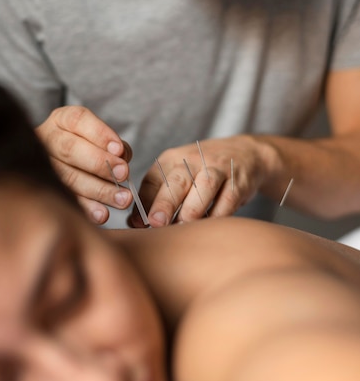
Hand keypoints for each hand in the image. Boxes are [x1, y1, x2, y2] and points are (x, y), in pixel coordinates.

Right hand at [37, 106, 132, 223]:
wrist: (61, 162)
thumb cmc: (90, 147)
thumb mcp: (101, 137)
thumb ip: (113, 145)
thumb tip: (121, 158)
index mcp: (61, 120)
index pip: (78, 120)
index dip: (100, 134)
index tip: (119, 149)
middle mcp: (47, 139)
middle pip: (70, 149)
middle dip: (100, 163)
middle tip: (123, 174)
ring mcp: (42, 165)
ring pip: (68, 178)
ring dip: (99, 190)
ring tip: (122, 199)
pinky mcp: (45, 191)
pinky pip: (65, 200)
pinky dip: (86, 209)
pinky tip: (102, 215)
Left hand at [129, 136, 268, 227]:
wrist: (245, 153)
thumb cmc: (202, 172)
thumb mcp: (177, 176)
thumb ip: (156, 198)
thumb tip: (135, 224)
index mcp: (171, 160)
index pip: (153, 180)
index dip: (145, 202)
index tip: (138, 223)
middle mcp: (193, 160)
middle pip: (177, 180)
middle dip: (165, 202)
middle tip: (157, 223)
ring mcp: (218, 168)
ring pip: (205, 186)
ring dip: (193, 210)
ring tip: (184, 227)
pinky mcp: (238, 181)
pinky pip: (228, 199)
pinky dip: (218, 215)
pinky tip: (209, 226)